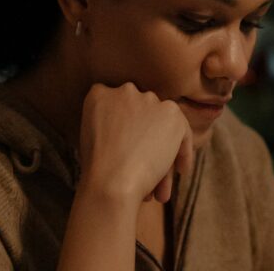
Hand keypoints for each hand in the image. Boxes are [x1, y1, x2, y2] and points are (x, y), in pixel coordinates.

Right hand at [76, 82, 193, 206]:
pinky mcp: (171, 112)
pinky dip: (183, 152)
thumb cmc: (98, 170)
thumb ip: (109, 125)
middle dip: (145, 140)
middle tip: (144, 166)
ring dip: (162, 152)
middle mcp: (125, 91)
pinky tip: (181, 170)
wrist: (113, 180)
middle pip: (142, 115)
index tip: (127, 144)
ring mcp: (149, 99)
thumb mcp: (90, 139)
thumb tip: (130, 133)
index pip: (116, 105)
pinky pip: (182, 132)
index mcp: (99, 95)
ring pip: (161, 127)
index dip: (124, 125)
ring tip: (159, 182)